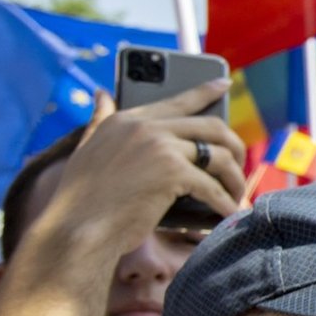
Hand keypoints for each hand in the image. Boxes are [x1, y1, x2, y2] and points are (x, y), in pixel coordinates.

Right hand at [37, 81, 245, 255]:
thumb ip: (99, 119)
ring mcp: (161, 148)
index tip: (224, 84)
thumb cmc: (82, 199)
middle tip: (239, 165)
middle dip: (234, 146)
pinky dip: (225, 203)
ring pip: (219, 156)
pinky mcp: (173, 173)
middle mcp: (146, 127)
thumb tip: (103, 93)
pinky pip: (213, 187)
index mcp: (127, 119)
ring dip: (234, 177)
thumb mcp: (88, 149)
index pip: (177, 100)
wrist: (75, 231)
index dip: (205, 91)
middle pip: (211, 127)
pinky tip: (230, 212)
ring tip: (236, 194)